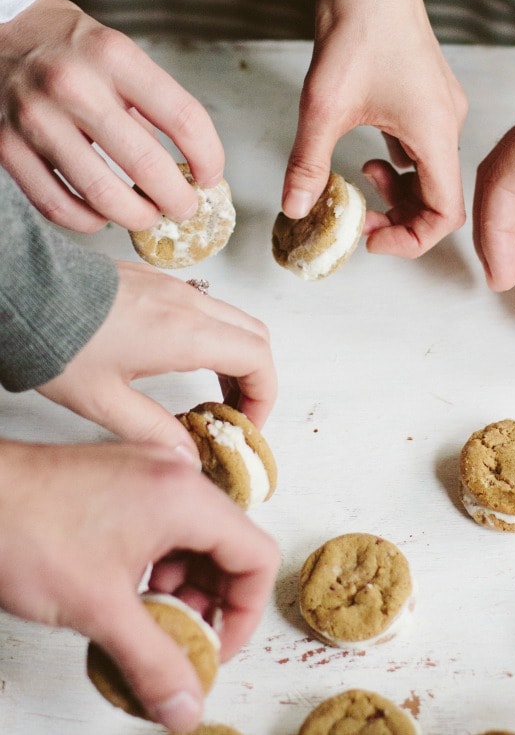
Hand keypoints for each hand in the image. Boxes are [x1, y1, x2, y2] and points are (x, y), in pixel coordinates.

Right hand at [0, 0, 223, 231]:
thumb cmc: (67, 46)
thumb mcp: (116, 54)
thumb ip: (149, 107)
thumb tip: (187, 169)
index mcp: (113, 56)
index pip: (183, 118)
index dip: (208, 157)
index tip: (211, 176)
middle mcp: (74, 86)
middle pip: (145, 165)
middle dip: (177, 200)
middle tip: (184, 208)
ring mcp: (36, 119)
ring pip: (102, 196)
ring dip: (136, 217)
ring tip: (147, 216)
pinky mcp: (6, 148)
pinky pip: (57, 205)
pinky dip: (89, 221)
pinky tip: (102, 216)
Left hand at [0, 439, 279, 732]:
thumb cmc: (27, 530)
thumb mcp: (99, 608)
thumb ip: (153, 662)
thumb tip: (186, 705)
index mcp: (184, 496)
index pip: (256, 555)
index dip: (244, 613)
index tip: (213, 647)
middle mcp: (174, 474)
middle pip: (229, 544)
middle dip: (209, 602)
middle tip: (179, 639)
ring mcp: (149, 469)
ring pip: (196, 534)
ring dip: (183, 583)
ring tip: (146, 618)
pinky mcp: (125, 475)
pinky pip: (165, 521)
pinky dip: (159, 560)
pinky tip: (125, 589)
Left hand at [38, 260, 276, 450]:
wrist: (26, 292)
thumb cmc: (59, 343)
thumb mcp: (103, 402)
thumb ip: (154, 431)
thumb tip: (188, 456)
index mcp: (185, 333)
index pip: (257, 359)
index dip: (264, 396)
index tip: (246, 424)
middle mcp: (188, 304)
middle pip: (256, 335)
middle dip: (257, 378)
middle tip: (236, 413)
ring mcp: (174, 287)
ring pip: (233, 318)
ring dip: (237, 356)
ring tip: (214, 394)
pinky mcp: (156, 281)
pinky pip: (207, 306)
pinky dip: (216, 337)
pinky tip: (187, 362)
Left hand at [282, 0, 466, 257]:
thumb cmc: (357, 25)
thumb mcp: (323, 106)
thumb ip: (308, 164)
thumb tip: (296, 209)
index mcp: (436, 132)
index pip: (446, 214)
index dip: (412, 239)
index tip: (370, 236)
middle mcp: (448, 123)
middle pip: (439, 197)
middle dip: (399, 218)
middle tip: (358, 218)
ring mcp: (440, 109)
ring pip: (429, 174)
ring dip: (397, 191)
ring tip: (357, 182)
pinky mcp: (426, 96)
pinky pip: (421, 148)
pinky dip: (397, 166)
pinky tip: (365, 157)